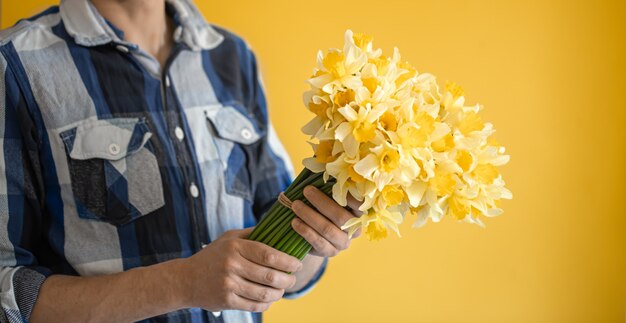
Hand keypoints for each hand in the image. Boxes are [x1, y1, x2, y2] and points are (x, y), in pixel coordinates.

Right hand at [180, 227, 302, 311]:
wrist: (186, 280)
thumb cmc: (212, 256)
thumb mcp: (229, 238)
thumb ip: (252, 234)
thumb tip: (279, 229)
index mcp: (235, 247)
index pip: (268, 255)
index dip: (287, 261)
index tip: (297, 264)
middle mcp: (231, 265)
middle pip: (269, 276)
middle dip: (287, 279)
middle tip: (293, 279)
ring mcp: (228, 285)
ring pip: (263, 293)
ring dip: (279, 293)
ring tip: (283, 290)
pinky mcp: (226, 301)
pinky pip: (254, 305)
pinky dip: (266, 304)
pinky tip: (270, 299)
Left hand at [290, 186, 361, 256]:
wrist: (312, 233)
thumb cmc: (320, 206)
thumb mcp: (326, 195)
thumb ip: (328, 184)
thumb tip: (319, 163)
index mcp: (358, 213)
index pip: (360, 204)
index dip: (351, 196)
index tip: (337, 183)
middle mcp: (354, 229)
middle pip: (341, 217)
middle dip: (322, 202)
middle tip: (306, 190)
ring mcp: (343, 242)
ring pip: (328, 229)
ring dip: (310, 215)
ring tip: (295, 205)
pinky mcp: (331, 252)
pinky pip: (318, 243)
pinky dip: (305, 231)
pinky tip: (294, 222)